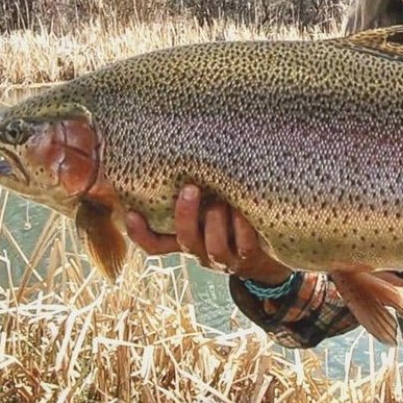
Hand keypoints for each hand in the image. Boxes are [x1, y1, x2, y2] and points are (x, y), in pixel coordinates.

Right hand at [125, 185, 292, 284]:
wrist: (270, 248)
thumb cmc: (233, 214)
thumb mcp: (210, 203)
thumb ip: (193, 187)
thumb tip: (182, 144)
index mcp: (186, 239)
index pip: (155, 245)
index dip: (140, 233)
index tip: (131, 213)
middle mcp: (202, 252)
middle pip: (185, 240)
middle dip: (186, 215)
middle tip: (191, 189)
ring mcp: (225, 259)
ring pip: (214, 247)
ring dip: (217, 221)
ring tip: (223, 200)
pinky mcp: (249, 258)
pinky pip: (244, 246)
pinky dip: (242, 226)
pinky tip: (243, 209)